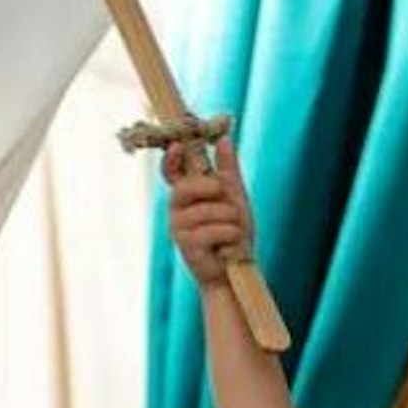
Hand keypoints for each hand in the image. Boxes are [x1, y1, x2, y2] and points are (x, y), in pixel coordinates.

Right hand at [163, 134, 253, 286]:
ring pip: (206, 210)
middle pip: (184, 187)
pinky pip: (211, 231)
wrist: (236, 269)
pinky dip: (229, 235)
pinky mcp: (186, 246)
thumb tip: (224, 138)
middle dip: (210, 188)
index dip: (170, 158)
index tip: (178, 144)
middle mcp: (176, 209)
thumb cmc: (233, 234)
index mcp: (186, 195)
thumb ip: (228, 170)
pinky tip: (230, 244)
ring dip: (229, 218)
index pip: (170, 172)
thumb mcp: (234, 197)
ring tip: (235, 230)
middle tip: (222, 194)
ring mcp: (178, 228)